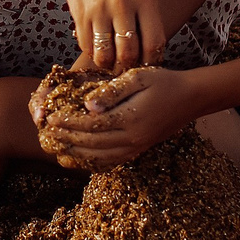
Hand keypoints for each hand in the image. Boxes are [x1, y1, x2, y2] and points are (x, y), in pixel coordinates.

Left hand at [38, 66, 199, 170]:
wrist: (190, 98)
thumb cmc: (163, 82)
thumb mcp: (138, 77)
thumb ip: (112, 91)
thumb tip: (87, 105)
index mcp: (130, 119)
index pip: (91, 125)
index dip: (69, 123)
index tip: (52, 118)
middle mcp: (132, 138)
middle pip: (93, 144)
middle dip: (68, 139)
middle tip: (48, 134)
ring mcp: (137, 147)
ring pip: (101, 158)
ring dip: (78, 154)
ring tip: (59, 148)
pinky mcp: (139, 150)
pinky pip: (113, 161)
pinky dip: (95, 162)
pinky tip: (82, 158)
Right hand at [55, 0, 166, 73]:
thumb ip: (146, 14)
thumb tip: (149, 49)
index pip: (154, 42)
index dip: (152, 60)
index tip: (149, 64)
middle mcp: (122, 4)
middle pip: (129, 53)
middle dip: (129, 66)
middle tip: (128, 67)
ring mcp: (99, 9)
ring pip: (105, 54)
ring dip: (109, 63)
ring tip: (111, 62)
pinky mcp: (79, 12)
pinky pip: (87, 44)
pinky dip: (92, 52)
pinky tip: (97, 48)